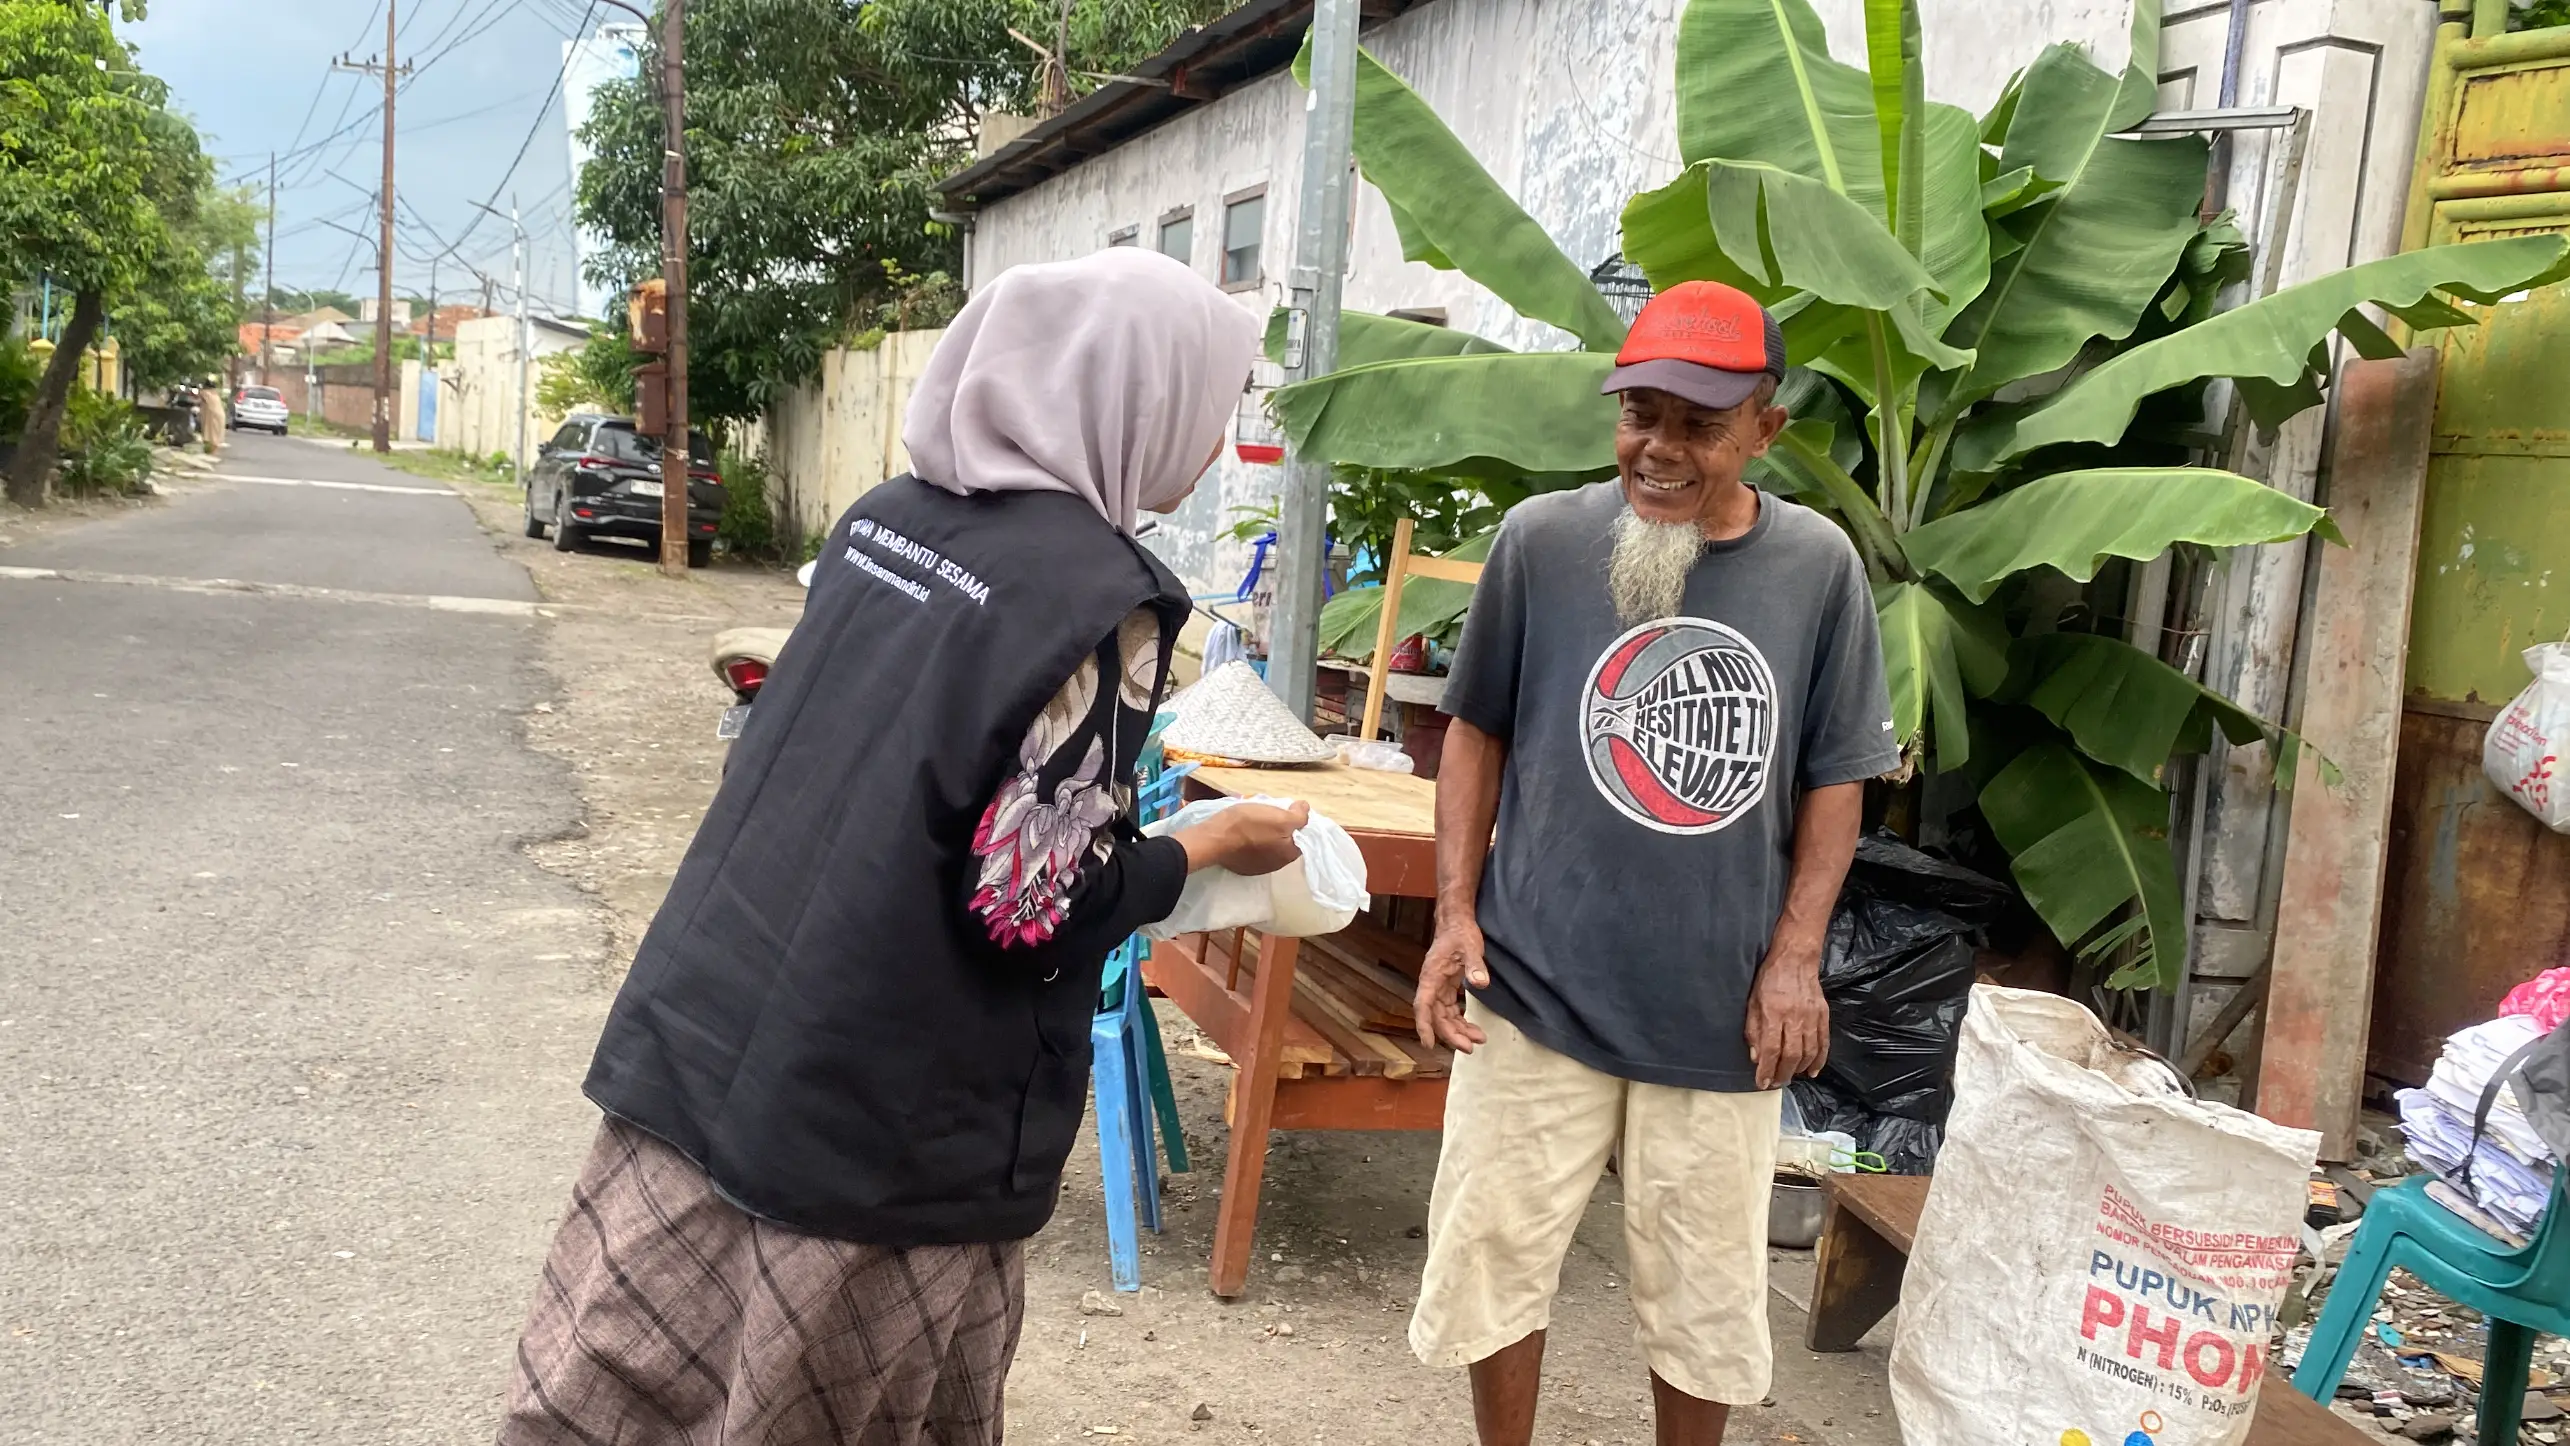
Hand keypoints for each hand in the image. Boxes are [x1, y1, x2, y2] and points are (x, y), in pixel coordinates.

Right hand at [1175, 802, 1308, 876]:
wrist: (1214, 838)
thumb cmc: (1249, 826)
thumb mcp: (1280, 817)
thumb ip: (1299, 816)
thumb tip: (1306, 810)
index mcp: (1288, 855)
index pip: (1302, 838)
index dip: (1297, 823)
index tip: (1286, 810)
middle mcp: (1276, 865)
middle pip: (1285, 842)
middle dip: (1280, 828)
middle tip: (1269, 812)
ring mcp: (1257, 867)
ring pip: (1268, 845)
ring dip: (1265, 833)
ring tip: (1255, 818)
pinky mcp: (1242, 865)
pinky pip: (1253, 849)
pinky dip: (1252, 839)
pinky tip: (1244, 829)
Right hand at [1415, 916, 1489, 1052]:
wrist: (1457, 923)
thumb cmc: (1460, 933)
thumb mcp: (1470, 947)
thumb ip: (1475, 965)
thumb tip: (1481, 984)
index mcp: (1431, 976)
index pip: (1422, 1005)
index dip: (1424, 1025)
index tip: (1428, 1044)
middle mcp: (1431, 985)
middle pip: (1436, 1016)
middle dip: (1451, 1034)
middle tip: (1470, 1048)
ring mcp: (1438, 988)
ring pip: (1443, 1016)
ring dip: (1458, 1030)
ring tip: (1478, 1039)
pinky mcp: (1447, 989)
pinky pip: (1450, 1011)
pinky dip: (1460, 1021)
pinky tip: (1473, 1029)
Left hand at [1745, 938, 1828, 1090]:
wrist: (1795, 960)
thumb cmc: (1769, 980)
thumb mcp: (1752, 1003)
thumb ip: (1753, 1030)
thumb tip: (1756, 1057)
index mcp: (1774, 1013)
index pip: (1771, 1049)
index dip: (1767, 1069)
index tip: (1762, 1083)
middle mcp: (1794, 1017)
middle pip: (1792, 1054)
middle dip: (1783, 1073)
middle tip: (1776, 1083)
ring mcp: (1811, 1017)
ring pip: (1809, 1052)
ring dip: (1800, 1069)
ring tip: (1790, 1077)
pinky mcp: (1823, 1015)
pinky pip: (1823, 1043)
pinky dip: (1819, 1060)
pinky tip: (1813, 1071)